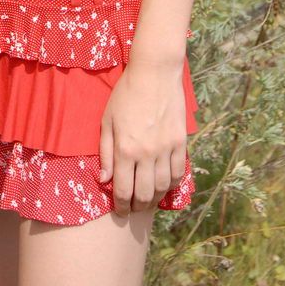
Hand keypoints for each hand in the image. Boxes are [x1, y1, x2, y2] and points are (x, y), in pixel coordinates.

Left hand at [98, 61, 187, 215]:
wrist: (154, 74)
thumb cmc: (125, 94)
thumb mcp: (107, 120)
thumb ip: (106, 152)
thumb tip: (104, 180)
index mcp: (125, 149)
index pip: (122, 189)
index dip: (120, 205)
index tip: (120, 211)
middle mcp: (146, 154)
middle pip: (144, 194)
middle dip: (137, 206)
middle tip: (133, 209)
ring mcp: (166, 149)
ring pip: (163, 187)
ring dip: (155, 199)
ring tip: (147, 200)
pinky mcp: (180, 143)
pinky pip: (178, 172)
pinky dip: (172, 184)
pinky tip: (165, 185)